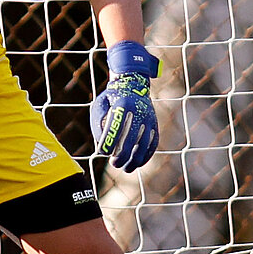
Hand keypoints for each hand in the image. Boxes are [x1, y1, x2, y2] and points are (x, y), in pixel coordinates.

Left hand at [90, 41, 159, 171]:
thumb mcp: (99, 104)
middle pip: (132, 138)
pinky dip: (146, 155)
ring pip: (144, 144)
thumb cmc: (112, 98)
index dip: (109, 141)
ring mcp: (149, 119)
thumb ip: (97, 122)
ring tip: (125, 168)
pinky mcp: (155, 125)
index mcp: (123, 105)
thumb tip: (100, 144)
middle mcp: (139, 112)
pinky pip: (153, 143)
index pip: (116, 126)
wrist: (133, 85)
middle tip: (114, 163)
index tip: (103, 152)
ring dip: (135, 159)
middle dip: (123, 154)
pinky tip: (137, 164)